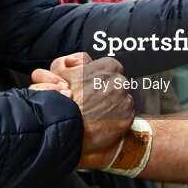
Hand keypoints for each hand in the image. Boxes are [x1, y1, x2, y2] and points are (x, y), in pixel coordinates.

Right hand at [32, 53, 133, 167]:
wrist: (66, 128)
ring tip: (97, 111)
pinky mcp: (126, 118)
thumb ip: (76, 59)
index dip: (102, 76)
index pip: (113, 67)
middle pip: (119, 83)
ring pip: (123, 99)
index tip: (94, 84)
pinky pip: (125, 115)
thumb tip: (88, 60)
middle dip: (109, 90)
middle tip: (93, 99)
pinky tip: (103, 120)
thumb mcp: (60, 69)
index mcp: (108, 67)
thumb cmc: (64, 100)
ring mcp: (125, 101)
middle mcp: (120, 82)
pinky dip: (116, 117)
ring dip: (114, 104)